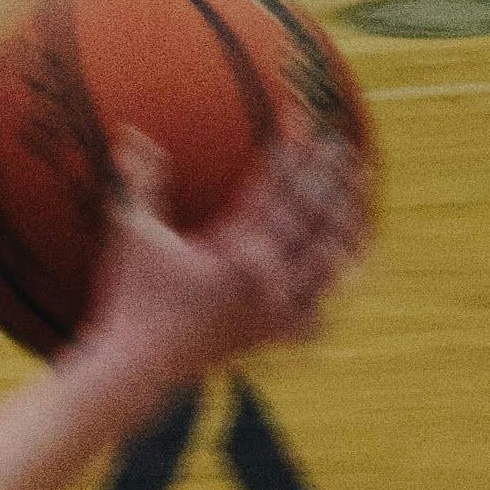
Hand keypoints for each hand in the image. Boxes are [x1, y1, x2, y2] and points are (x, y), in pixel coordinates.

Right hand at [73, 129, 370, 383]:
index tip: (305, 123)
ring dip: (347, 222)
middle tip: (343, 146)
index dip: (291, 152)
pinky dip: (336, 286)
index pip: (274, 190)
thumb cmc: (129, 299)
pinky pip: (320, 308)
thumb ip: (141, 182)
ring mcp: (275, 309)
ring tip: (360, 191)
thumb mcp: (130, 233)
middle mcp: (266, 279)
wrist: (136, 367)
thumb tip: (132, 135)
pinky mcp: (273, 334)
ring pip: (328, 260)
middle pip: (312, 219)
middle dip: (330, 178)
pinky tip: (348, 265)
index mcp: (235, 251)